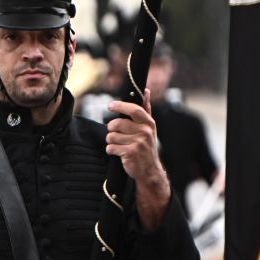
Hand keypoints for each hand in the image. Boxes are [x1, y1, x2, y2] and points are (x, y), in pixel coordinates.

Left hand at [108, 90, 170, 228]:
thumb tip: (146, 90)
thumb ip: (146, 108)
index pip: (134, 109)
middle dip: (111, 128)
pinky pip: (111, 147)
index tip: (110, 105)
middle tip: (114, 131)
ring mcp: (138, 143)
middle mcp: (145, 132)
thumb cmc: (146, 145)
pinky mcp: (130, 154)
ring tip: (119, 144)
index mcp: (149, 123)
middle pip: (118, 123)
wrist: (149, 169)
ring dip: (111, 141)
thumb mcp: (149, 126)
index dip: (120, 105)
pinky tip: (117, 152)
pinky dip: (110, 150)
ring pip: (112, 136)